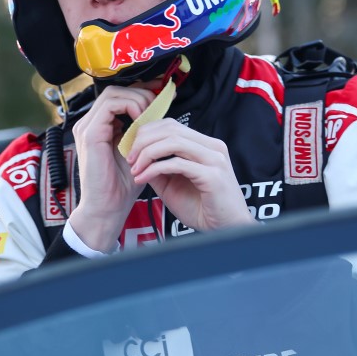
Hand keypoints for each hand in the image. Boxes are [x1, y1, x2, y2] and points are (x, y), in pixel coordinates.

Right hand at [66, 85, 154, 251]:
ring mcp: (87, 127)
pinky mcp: (90, 134)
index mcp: (99, 127)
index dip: (141, 90)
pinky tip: (142, 121)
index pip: (119, 96)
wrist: (107, 208)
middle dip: (141, 92)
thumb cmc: (121, 185)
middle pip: (115, 90)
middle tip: (159, 103)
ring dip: (137, 100)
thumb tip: (158, 112)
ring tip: (151, 115)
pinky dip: (130, 108)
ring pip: (113, 93)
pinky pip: (111, 106)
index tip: (161, 91)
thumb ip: (142, 131)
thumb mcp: (137, 150)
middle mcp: (90, 124)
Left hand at [125, 119, 256, 233]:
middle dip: (143, 141)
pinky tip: (143, 178)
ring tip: (134, 168)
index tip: (131, 149)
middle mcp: (213, 147)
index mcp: (206, 145)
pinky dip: (154, 169)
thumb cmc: (202, 209)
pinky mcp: (212, 176)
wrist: (227, 230)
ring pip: (173, 142)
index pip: (172, 125)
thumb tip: (136, 157)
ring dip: (147, 153)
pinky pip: (177, 164)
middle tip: (129, 158)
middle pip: (171, 129)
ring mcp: (215, 160)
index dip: (147, 133)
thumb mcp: (173, 185)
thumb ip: (158, 168)